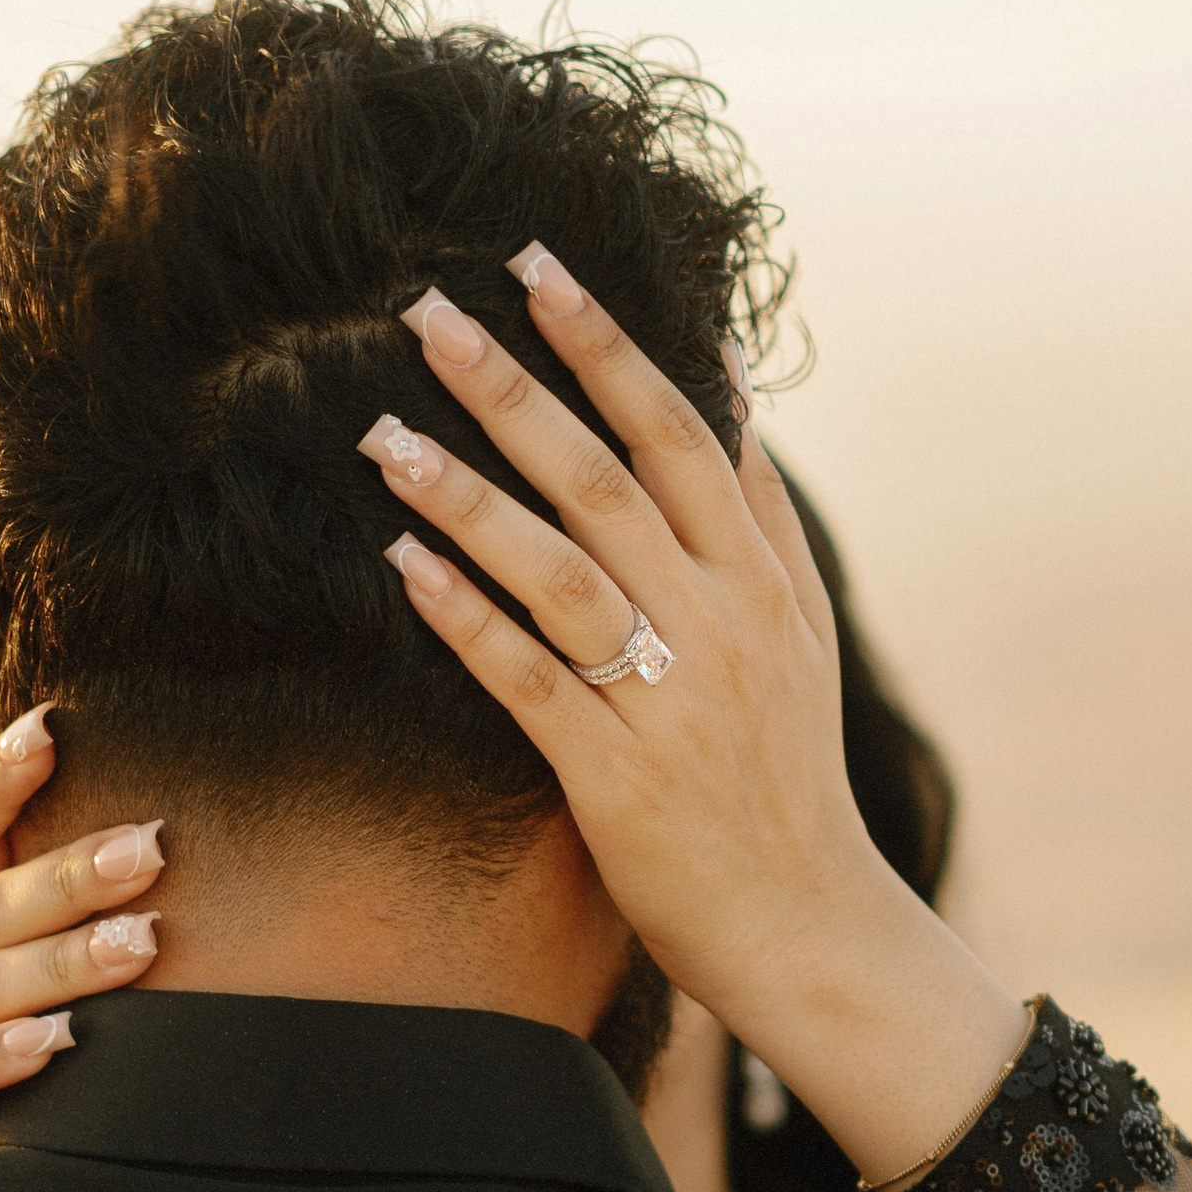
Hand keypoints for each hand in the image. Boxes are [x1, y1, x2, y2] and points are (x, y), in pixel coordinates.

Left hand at [358, 257, 1027, 1188]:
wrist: (810, 925)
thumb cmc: (785, 778)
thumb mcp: (803, 632)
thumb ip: (758, 509)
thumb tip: (730, 378)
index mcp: (762, 581)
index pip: (680, 433)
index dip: (607, 344)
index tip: (537, 265)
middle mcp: (720, 625)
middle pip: (606, 480)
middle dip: (513, 389)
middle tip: (425, 313)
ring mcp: (668, 699)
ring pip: (558, 569)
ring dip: (466, 494)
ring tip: (381, 433)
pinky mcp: (614, 777)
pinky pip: (527, 680)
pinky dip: (465, 617)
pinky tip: (401, 563)